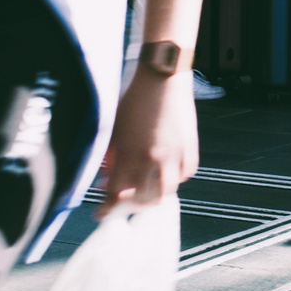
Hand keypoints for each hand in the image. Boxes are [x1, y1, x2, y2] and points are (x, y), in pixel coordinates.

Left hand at [100, 71, 197, 217]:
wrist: (163, 77)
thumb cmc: (135, 98)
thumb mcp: (114, 130)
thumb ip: (111, 157)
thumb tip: (106, 175)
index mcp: (131, 155)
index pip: (117, 194)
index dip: (107, 208)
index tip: (100, 213)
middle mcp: (155, 159)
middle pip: (144, 200)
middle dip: (129, 206)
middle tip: (120, 202)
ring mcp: (176, 154)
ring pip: (166, 192)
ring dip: (152, 196)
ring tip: (142, 191)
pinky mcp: (190, 147)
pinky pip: (184, 175)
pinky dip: (174, 180)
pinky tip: (164, 173)